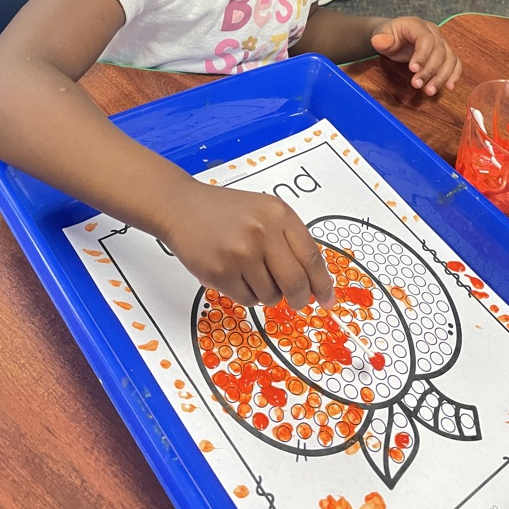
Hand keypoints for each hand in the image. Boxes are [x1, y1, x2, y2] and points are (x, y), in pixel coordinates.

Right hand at [162, 182, 335, 309]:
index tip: (327, 298)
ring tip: (251, 272)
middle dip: (300, 298)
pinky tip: (236, 275)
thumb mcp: (265, 211)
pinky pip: (247, 299)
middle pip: (296, 282)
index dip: (323, 284)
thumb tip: (314, 280)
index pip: (312, 258)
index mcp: (279, 214)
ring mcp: (240, 253)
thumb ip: (290, 239)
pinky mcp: (220, 272)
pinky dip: (246, 294)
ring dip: (267, 293)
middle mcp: (262, 232)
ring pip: (271, 295)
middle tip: (298, 301)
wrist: (182, 207)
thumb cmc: (224, 210)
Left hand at [371, 16, 461, 95]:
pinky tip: (449, 86)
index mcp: (416, 25)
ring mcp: (440, 42)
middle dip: (429, 70)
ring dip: (442, 76)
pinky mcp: (444, 52)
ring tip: (429, 91)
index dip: (422, 54)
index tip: (412, 70)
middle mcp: (432, 32)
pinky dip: (454, 74)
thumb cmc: (388, 36)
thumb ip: (381, 39)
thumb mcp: (381, 36)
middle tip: (417, 85)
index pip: (425, 38)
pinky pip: (455, 62)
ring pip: (449, 58)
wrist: (394, 35)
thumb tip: (379, 41)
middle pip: (439, 51)